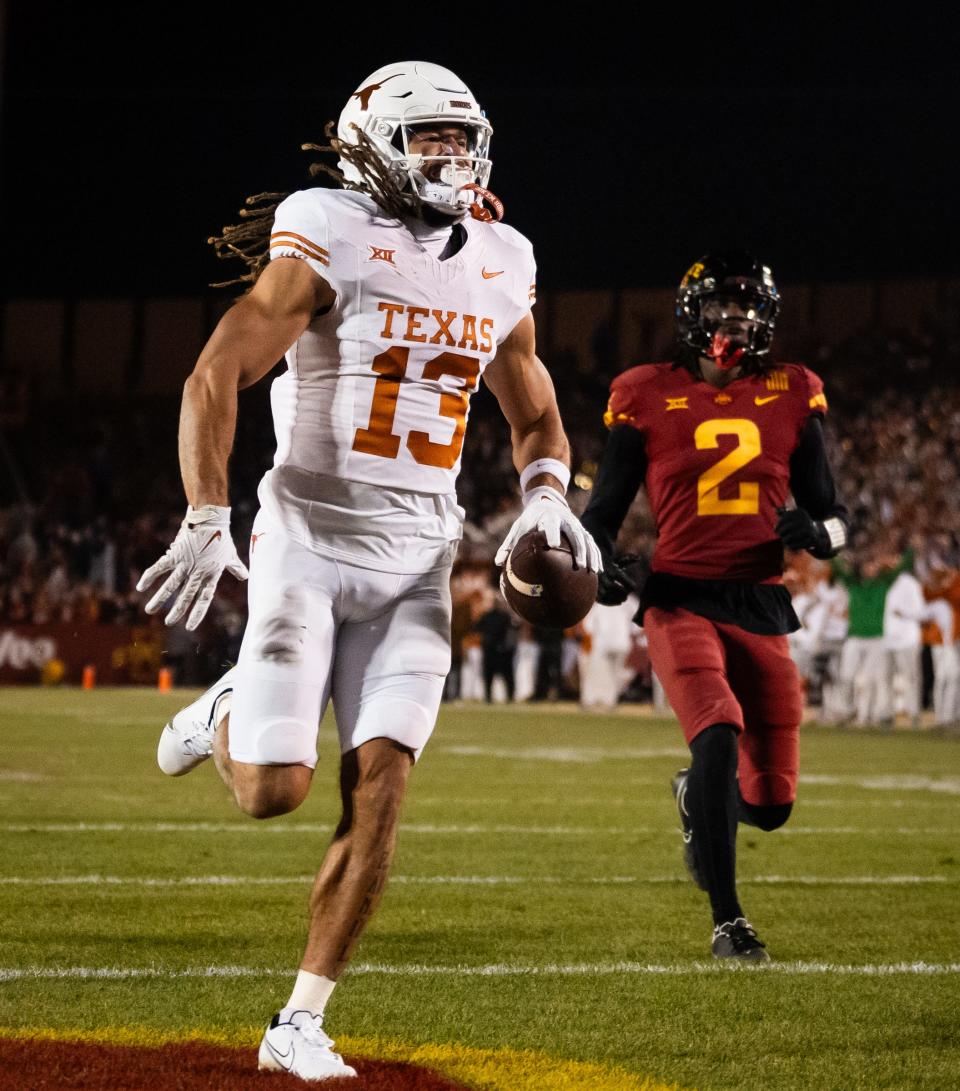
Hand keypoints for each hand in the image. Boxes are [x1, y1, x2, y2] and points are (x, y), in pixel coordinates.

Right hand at [136, 505, 247, 629]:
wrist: (210, 518)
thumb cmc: (222, 537)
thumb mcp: (230, 555)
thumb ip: (236, 568)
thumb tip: (245, 576)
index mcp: (212, 575)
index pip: (204, 598)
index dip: (197, 613)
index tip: (190, 627)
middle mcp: (198, 572)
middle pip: (186, 596)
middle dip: (177, 611)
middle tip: (169, 623)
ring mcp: (185, 564)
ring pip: (170, 585)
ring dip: (159, 599)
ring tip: (150, 611)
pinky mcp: (175, 554)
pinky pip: (160, 568)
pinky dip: (150, 577)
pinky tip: (141, 587)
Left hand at [494, 487, 602, 571]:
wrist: (547, 502)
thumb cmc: (530, 520)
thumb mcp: (518, 528)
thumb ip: (508, 545)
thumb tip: (498, 563)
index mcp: (548, 517)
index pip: (551, 524)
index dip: (552, 533)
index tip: (553, 545)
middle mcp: (566, 519)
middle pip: (574, 533)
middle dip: (577, 549)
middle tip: (577, 565)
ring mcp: (577, 525)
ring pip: (586, 540)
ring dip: (590, 555)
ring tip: (591, 571)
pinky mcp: (583, 531)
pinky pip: (592, 543)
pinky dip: (595, 555)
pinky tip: (597, 571)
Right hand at [596, 553, 645, 605]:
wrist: (584, 566)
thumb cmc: (604, 563)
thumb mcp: (614, 560)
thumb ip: (628, 560)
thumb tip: (639, 557)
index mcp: (612, 570)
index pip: (627, 583)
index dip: (631, 586)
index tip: (632, 587)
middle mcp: (605, 578)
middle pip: (619, 590)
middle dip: (624, 593)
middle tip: (626, 595)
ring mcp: (597, 586)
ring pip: (610, 596)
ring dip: (618, 599)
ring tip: (622, 600)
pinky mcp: (592, 591)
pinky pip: (603, 600)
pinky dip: (611, 603)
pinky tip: (617, 602)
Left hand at [775, 506, 825, 551]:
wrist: (815, 533)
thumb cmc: (798, 525)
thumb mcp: (792, 517)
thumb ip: (783, 513)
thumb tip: (777, 511)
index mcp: (800, 512)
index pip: (785, 517)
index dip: (778, 524)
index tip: (775, 529)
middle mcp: (806, 519)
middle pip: (787, 527)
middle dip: (781, 532)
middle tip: (780, 535)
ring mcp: (810, 529)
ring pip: (791, 536)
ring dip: (785, 540)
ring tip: (784, 540)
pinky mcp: (812, 539)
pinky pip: (797, 544)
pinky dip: (791, 546)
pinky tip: (790, 545)